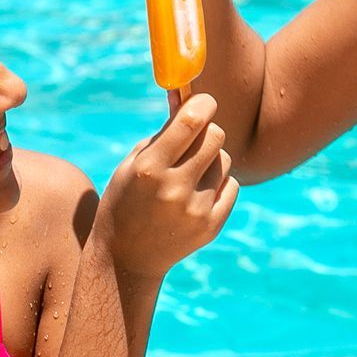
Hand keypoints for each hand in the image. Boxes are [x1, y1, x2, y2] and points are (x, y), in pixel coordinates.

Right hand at [96, 94, 238, 280]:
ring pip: (224, 160)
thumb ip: (163, 132)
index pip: (191, 122)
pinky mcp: (211, 226)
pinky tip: (197, 192)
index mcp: (149, 168)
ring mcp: (196, 210)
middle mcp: (174, 188)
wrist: (126, 259)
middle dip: (207, 129)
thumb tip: (186, 97)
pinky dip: (218, 182)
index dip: (203, 105)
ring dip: (211, 158)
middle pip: (215, 137)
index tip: (204, 102)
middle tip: (196, 135)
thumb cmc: (125, 201)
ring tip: (189, 172)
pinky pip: (231, 185)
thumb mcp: (132, 163)